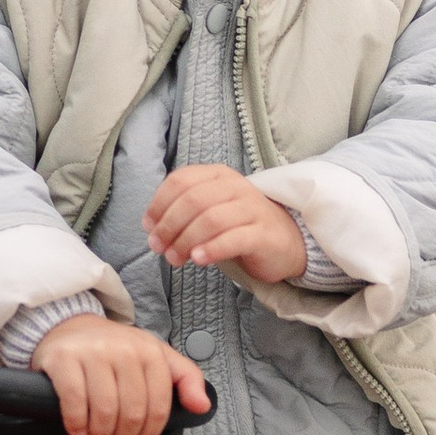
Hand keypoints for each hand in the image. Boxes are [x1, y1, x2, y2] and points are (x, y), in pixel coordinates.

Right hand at [27, 314, 210, 434]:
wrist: (71, 326)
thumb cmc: (116, 350)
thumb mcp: (157, 357)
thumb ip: (186, 379)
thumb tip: (202, 406)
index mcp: (151, 352)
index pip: (158, 408)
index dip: (148, 432)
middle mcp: (124, 349)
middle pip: (131, 414)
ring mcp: (93, 353)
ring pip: (104, 412)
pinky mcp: (64, 359)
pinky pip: (75, 403)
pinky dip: (77, 424)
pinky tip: (78, 428)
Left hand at [146, 162, 309, 283]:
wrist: (286, 241)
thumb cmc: (240, 226)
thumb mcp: (211, 209)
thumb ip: (184, 211)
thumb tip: (152, 227)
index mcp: (218, 175)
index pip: (180, 180)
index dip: (159, 204)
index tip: (149, 227)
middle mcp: (236, 187)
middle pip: (193, 200)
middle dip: (169, 225)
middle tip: (158, 248)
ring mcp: (252, 209)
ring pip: (211, 219)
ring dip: (185, 240)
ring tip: (174, 258)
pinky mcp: (263, 235)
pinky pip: (233, 239)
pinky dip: (211, 249)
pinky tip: (197, 259)